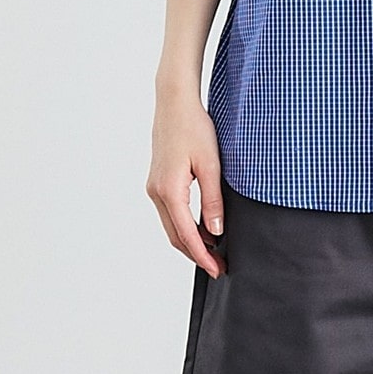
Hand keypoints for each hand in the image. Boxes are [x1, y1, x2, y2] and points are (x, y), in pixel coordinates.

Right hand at [145, 89, 227, 278]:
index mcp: (169, 191)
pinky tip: (201, 227)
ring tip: (214, 250)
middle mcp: (156, 193)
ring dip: (191, 241)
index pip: (187, 235)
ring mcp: (154, 188)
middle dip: (197, 254)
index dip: (203, 256)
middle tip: (219, 266)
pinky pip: (170, 213)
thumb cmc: (194, 128)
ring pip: (172, 226)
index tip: (217, 270)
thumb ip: (213, 200)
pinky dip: (184, 225)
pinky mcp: (157, 182)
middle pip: (176, 236)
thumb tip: (215, 232)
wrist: (174, 104)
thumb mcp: (210, 164)